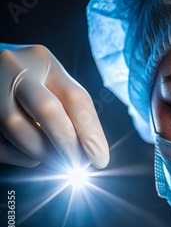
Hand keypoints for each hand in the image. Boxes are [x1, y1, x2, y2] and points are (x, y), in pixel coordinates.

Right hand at [0, 44, 108, 168]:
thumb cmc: (25, 80)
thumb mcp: (48, 81)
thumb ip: (69, 108)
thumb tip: (89, 152)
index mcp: (42, 60)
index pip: (76, 98)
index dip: (91, 133)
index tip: (101, 159)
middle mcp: (14, 67)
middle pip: (49, 111)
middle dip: (68, 145)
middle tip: (79, 166)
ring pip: (19, 129)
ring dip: (43, 153)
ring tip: (55, 159)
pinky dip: (20, 156)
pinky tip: (31, 155)